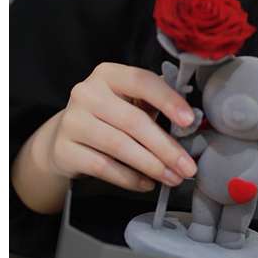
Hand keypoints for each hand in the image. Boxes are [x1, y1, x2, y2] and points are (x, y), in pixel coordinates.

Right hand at [47, 62, 198, 192]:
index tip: (190, 121)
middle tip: (187, 166)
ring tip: (173, 178)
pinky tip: (147, 183)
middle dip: (166, 147)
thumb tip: (194, 120)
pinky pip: (103, 167)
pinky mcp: (63, 150)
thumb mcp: (130, 100)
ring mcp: (72, 121)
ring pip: (119, 146)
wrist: (65, 137)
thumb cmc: (109, 116)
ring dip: (152, 165)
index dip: (168, 100)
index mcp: (108, 74)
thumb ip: (156, 103)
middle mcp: (87, 93)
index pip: (142, 81)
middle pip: (133, 121)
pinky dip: (129, 178)